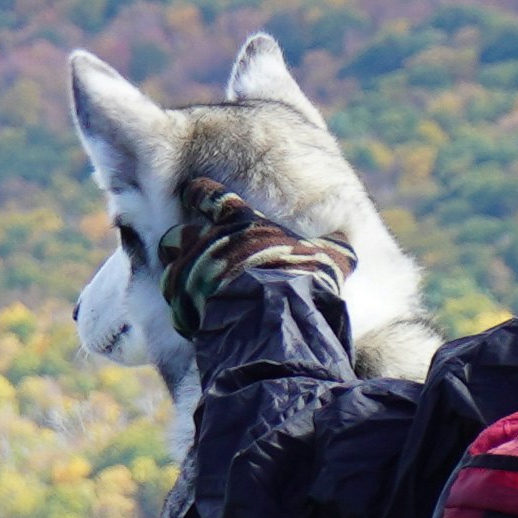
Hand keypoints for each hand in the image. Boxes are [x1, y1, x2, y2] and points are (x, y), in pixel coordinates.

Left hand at [154, 188, 355, 322]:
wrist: (275, 326)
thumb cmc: (304, 285)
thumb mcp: (331, 260)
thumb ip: (334, 246)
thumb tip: (346, 240)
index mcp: (241, 224)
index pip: (213, 198)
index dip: (202, 194)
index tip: (195, 191)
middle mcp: (209, 244)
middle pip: (183, 231)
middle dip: (186, 237)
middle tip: (190, 242)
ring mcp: (191, 274)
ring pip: (172, 264)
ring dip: (180, 268)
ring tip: (190, 278)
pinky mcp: (182, 306)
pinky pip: (174, 299)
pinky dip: (181, 302)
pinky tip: (192, 311)